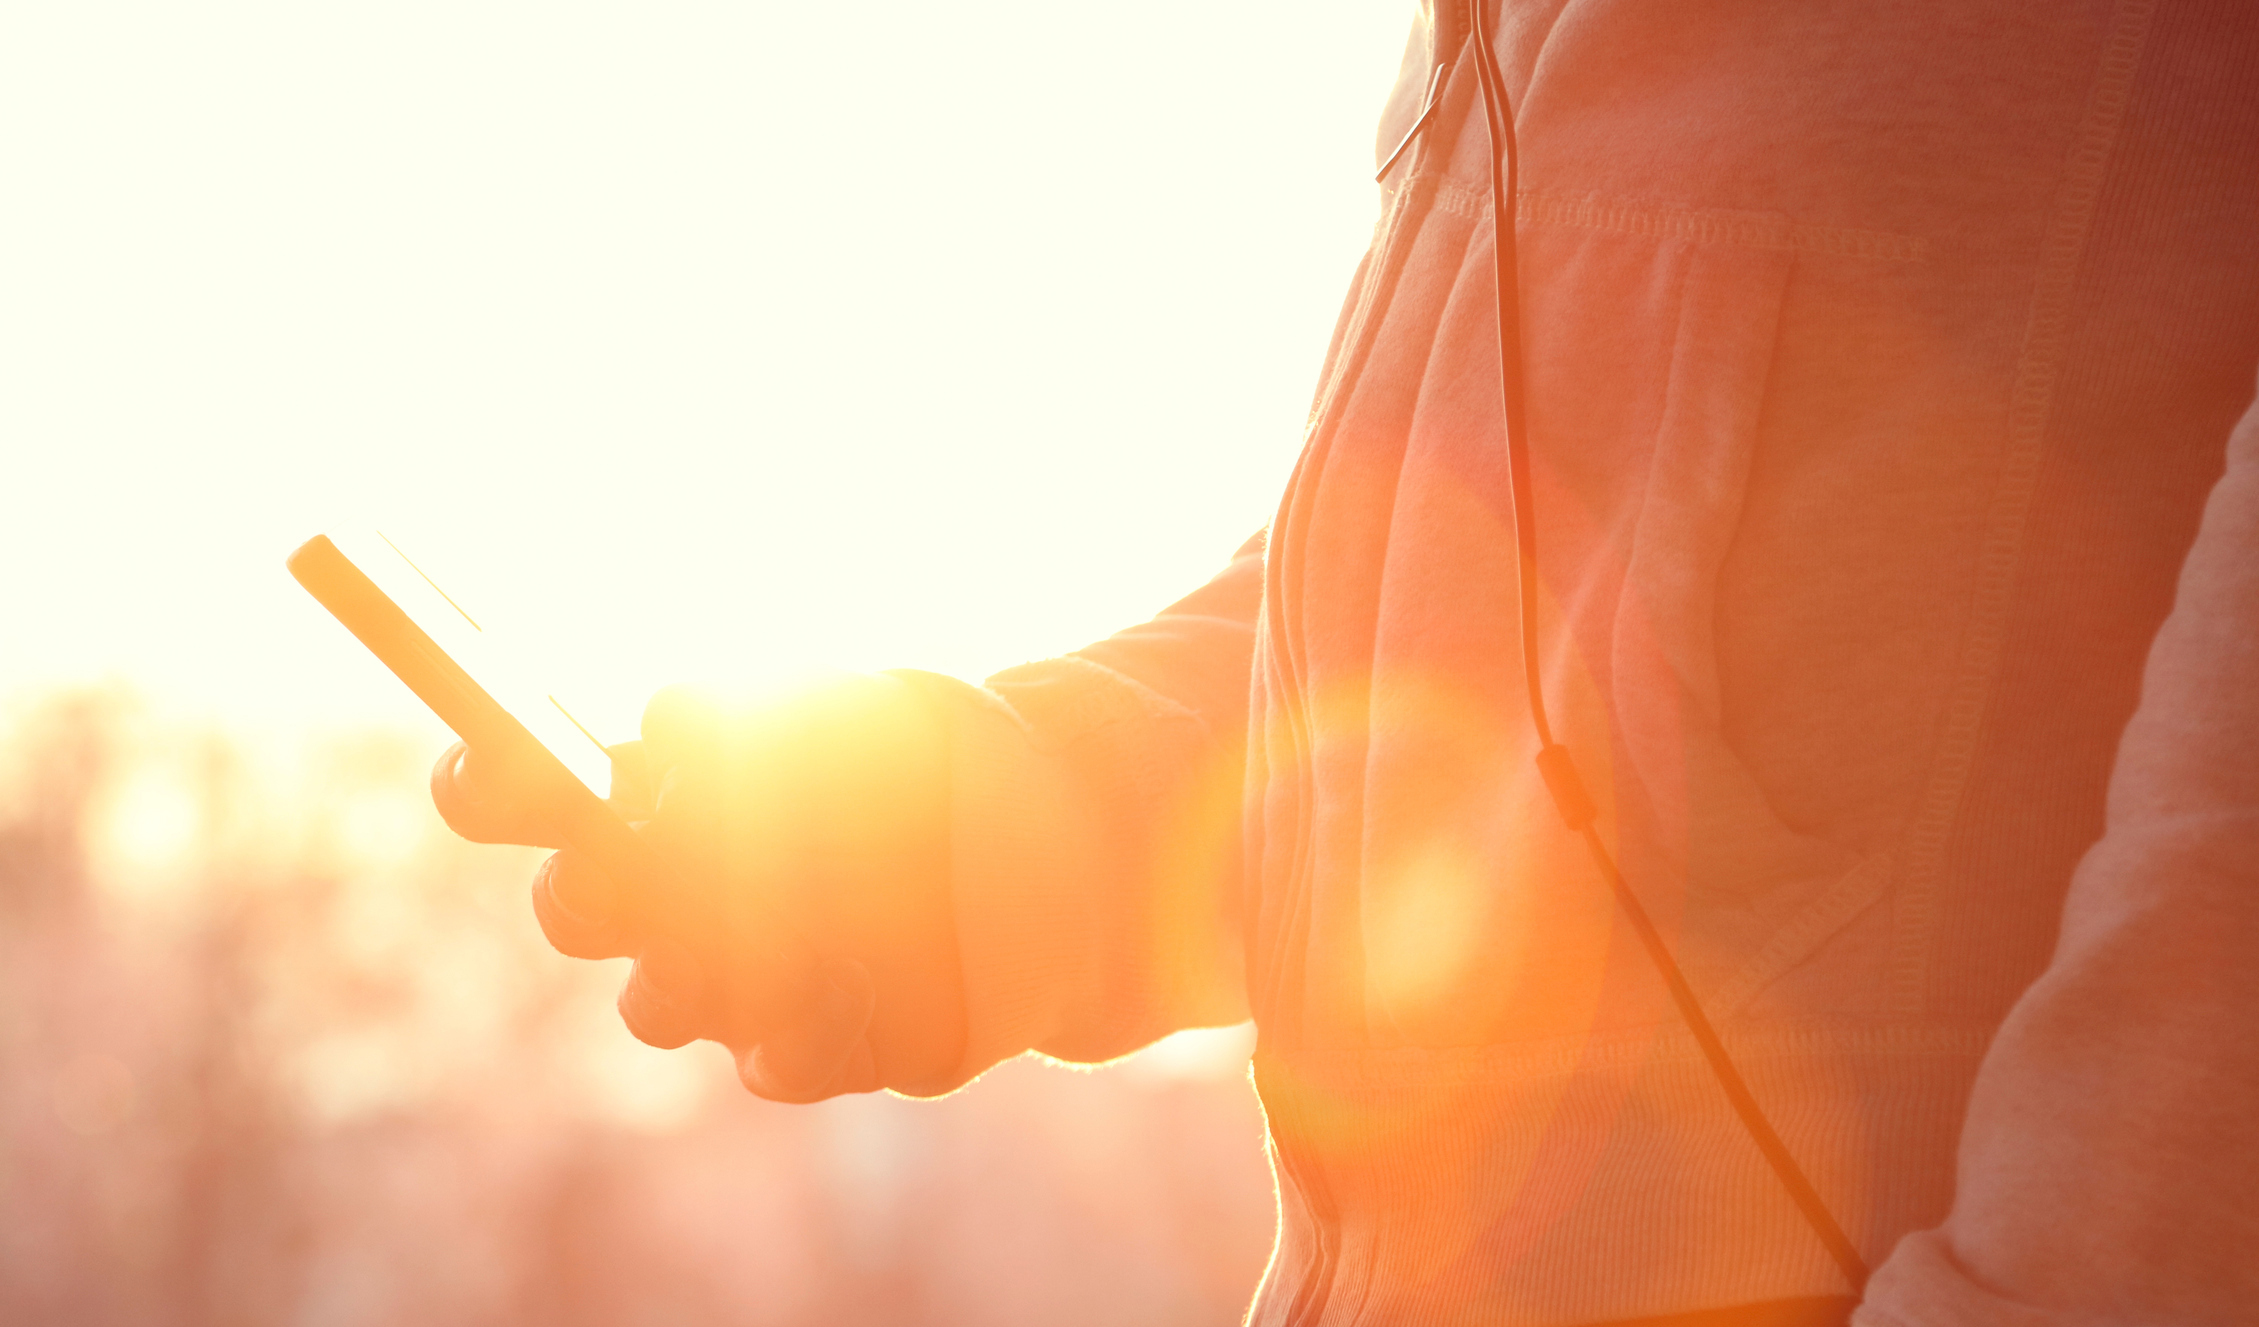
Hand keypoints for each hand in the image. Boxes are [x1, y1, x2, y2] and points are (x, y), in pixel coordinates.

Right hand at [431, 673, 965, 1100]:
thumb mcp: (873, 713)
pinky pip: (771, 1064)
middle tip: (632, 860)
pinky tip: (868, 983)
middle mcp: (678, 893)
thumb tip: (672, 726)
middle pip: (572, 907)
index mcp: (667, 792)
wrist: (1065, 856)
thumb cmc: (947, 765)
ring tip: (791, 928)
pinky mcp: (808, 1051)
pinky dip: (814, 1026)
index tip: (488, 770)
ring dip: (701, 969)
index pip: (530, 789)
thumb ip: (765, 719)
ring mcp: (732, 982)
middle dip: (589, 891)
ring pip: (656, 1004)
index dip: (488, 787)